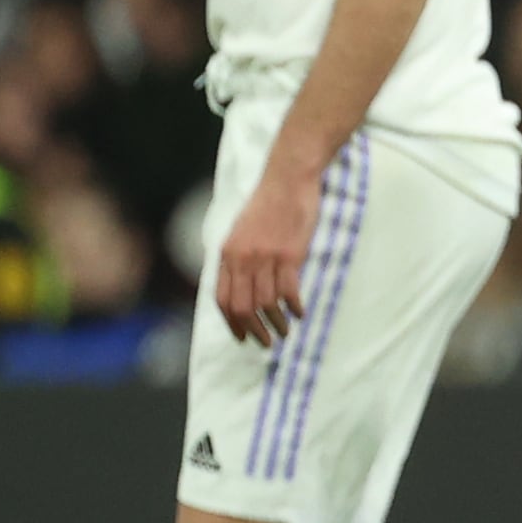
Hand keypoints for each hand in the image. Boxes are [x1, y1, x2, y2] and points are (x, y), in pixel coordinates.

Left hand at [214, 160, 322, 346]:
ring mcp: (266, 257)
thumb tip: (238, 283)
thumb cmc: (267, 203)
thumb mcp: (240, 231)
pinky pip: (289, 291)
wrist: (287, 180)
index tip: (242, 337)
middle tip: (266, 342)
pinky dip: (294, 307)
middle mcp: (242, 259)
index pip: (222, 299)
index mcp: (227, 254)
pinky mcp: (289, 254)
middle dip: (253, 330)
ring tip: (285, 332)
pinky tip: (300, 313)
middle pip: (242, 306)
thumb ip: (237, 257)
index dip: (231, 323)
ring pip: (266, 303)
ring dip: (276, 323)